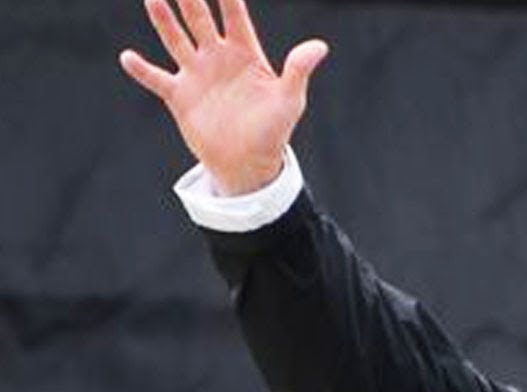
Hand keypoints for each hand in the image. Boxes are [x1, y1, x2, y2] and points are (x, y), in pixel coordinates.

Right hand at [119, 0, 327, 194]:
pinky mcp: (180, 96)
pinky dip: (141, 70)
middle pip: (199, 18)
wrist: (249, 163)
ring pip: (175, 39)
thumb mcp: (289, 99)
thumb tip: (320, 46)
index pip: (234, 14)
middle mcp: (217, 58)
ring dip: (163, 21)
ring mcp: (196, 75)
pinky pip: (156, 79)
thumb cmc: (274, 130)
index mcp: (244, 53)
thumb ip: (298, 70)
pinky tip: (127, 57)